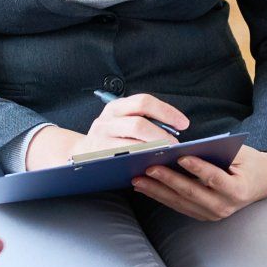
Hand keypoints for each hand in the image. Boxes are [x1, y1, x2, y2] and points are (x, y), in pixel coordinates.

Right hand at [28, 93, 190, 168]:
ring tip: (165, 155)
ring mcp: (101, 139)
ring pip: (131, 144)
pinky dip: (140, 161)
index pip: (144, 102)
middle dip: (161, 135)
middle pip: (138, 123)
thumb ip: (145, 120)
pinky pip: (123, 159)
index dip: (166, 112)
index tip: (184, 124)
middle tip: (174, 145)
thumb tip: (178, 128)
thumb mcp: (123, 121)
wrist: (82, 154)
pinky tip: (151, 165)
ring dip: (152, 150)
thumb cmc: (113, 137)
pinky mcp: (99, 157)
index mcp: (116, 106)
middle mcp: (106, 119)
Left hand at [132, 145, 266, 220]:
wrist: (260, 183)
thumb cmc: (248, 163)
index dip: (198, 168)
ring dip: (157, 191)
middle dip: (168, 180)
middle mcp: (224, 207)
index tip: (181, 157)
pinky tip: (145, 188)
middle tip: (148, 168)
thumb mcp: (239, 154)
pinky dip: (160, 196)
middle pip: (192, 193)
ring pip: (180, 202)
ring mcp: (212, 215)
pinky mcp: (202, 216)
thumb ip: (218, 153)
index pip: (215, 178)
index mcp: (238, 190)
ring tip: (138, 179)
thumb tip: (186, 149)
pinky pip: (178, 206)